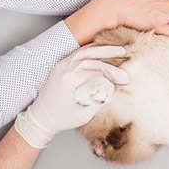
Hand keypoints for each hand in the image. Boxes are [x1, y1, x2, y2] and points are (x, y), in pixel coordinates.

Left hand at [14, 46, 128, 148]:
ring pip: (85, 51)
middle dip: (111, 59)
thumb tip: (113, 89)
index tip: (124, 81)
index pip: (96, 72)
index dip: (112, 75)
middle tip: (127, 56)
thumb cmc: (60, 119)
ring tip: (119, 50)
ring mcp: (62, 65)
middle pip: (92, 58)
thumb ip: (98, 101)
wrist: (41, 118)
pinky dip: (92, 50)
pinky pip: (78, 53)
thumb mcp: (82, 115)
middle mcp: (64, 68)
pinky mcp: (62, 65)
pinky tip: (103, 51)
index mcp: (68, 79)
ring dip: (103, 50)